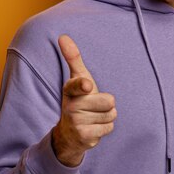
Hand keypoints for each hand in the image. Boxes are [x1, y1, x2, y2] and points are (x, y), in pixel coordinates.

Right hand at [52, 35, 116, 166]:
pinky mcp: (84, 137)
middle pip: (109, 101)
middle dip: (107, 104)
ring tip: (93, 117)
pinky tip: (93, 128)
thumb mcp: (77, 78)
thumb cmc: (79, 99)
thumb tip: (62, 36)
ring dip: (107, 116)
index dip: (84, 85)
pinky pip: (109, 127)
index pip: (78, 85)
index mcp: (70, 89)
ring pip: (111, 115)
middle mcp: (71, 106)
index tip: (87, 85)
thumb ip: (73, 58)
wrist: (69, 132)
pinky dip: (105, 128)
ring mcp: (76, 122)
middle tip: (94, 106)